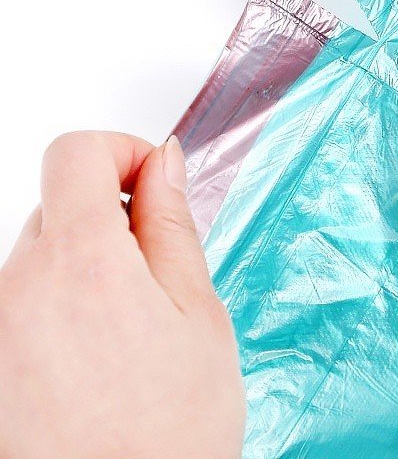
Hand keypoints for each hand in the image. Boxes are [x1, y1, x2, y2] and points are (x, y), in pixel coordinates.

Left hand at [0, 132, 244, 458]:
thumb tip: (165, 163)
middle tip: (157, 262)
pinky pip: (22, 295)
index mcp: (80, 263)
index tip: (153, 180)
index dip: (123, 149)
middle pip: (58, 200)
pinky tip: (99, 347)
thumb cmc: (172, 432)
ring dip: (85, 257)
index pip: (75, 152)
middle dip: (111, 210)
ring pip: (40, 249)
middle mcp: (16, 287)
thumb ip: (172, 223)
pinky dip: (60, 296)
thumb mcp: (197, 310)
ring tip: (130, 319)